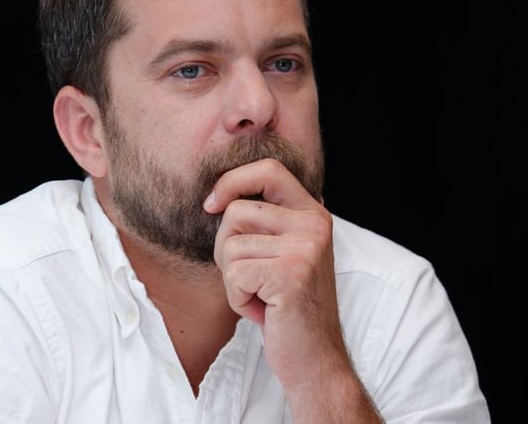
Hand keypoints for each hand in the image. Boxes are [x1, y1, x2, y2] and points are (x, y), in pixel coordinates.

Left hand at [204, 157, 343, 392]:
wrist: (316, 359)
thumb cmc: (288, 305)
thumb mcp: (284, 252)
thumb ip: (265, 220)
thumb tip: (216, 197)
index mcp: (312, 213)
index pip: (268, 170)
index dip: (232, 181)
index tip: (211, 204)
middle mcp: (314, 224)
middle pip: (237, 211)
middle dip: (226, 247)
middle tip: (248, 276)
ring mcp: (305, 248)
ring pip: (230, 245)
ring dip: (232, 278)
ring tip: (260, 294)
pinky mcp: (291, 274)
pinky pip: (234, 274)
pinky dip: (237, 298)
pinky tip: (262, 309)